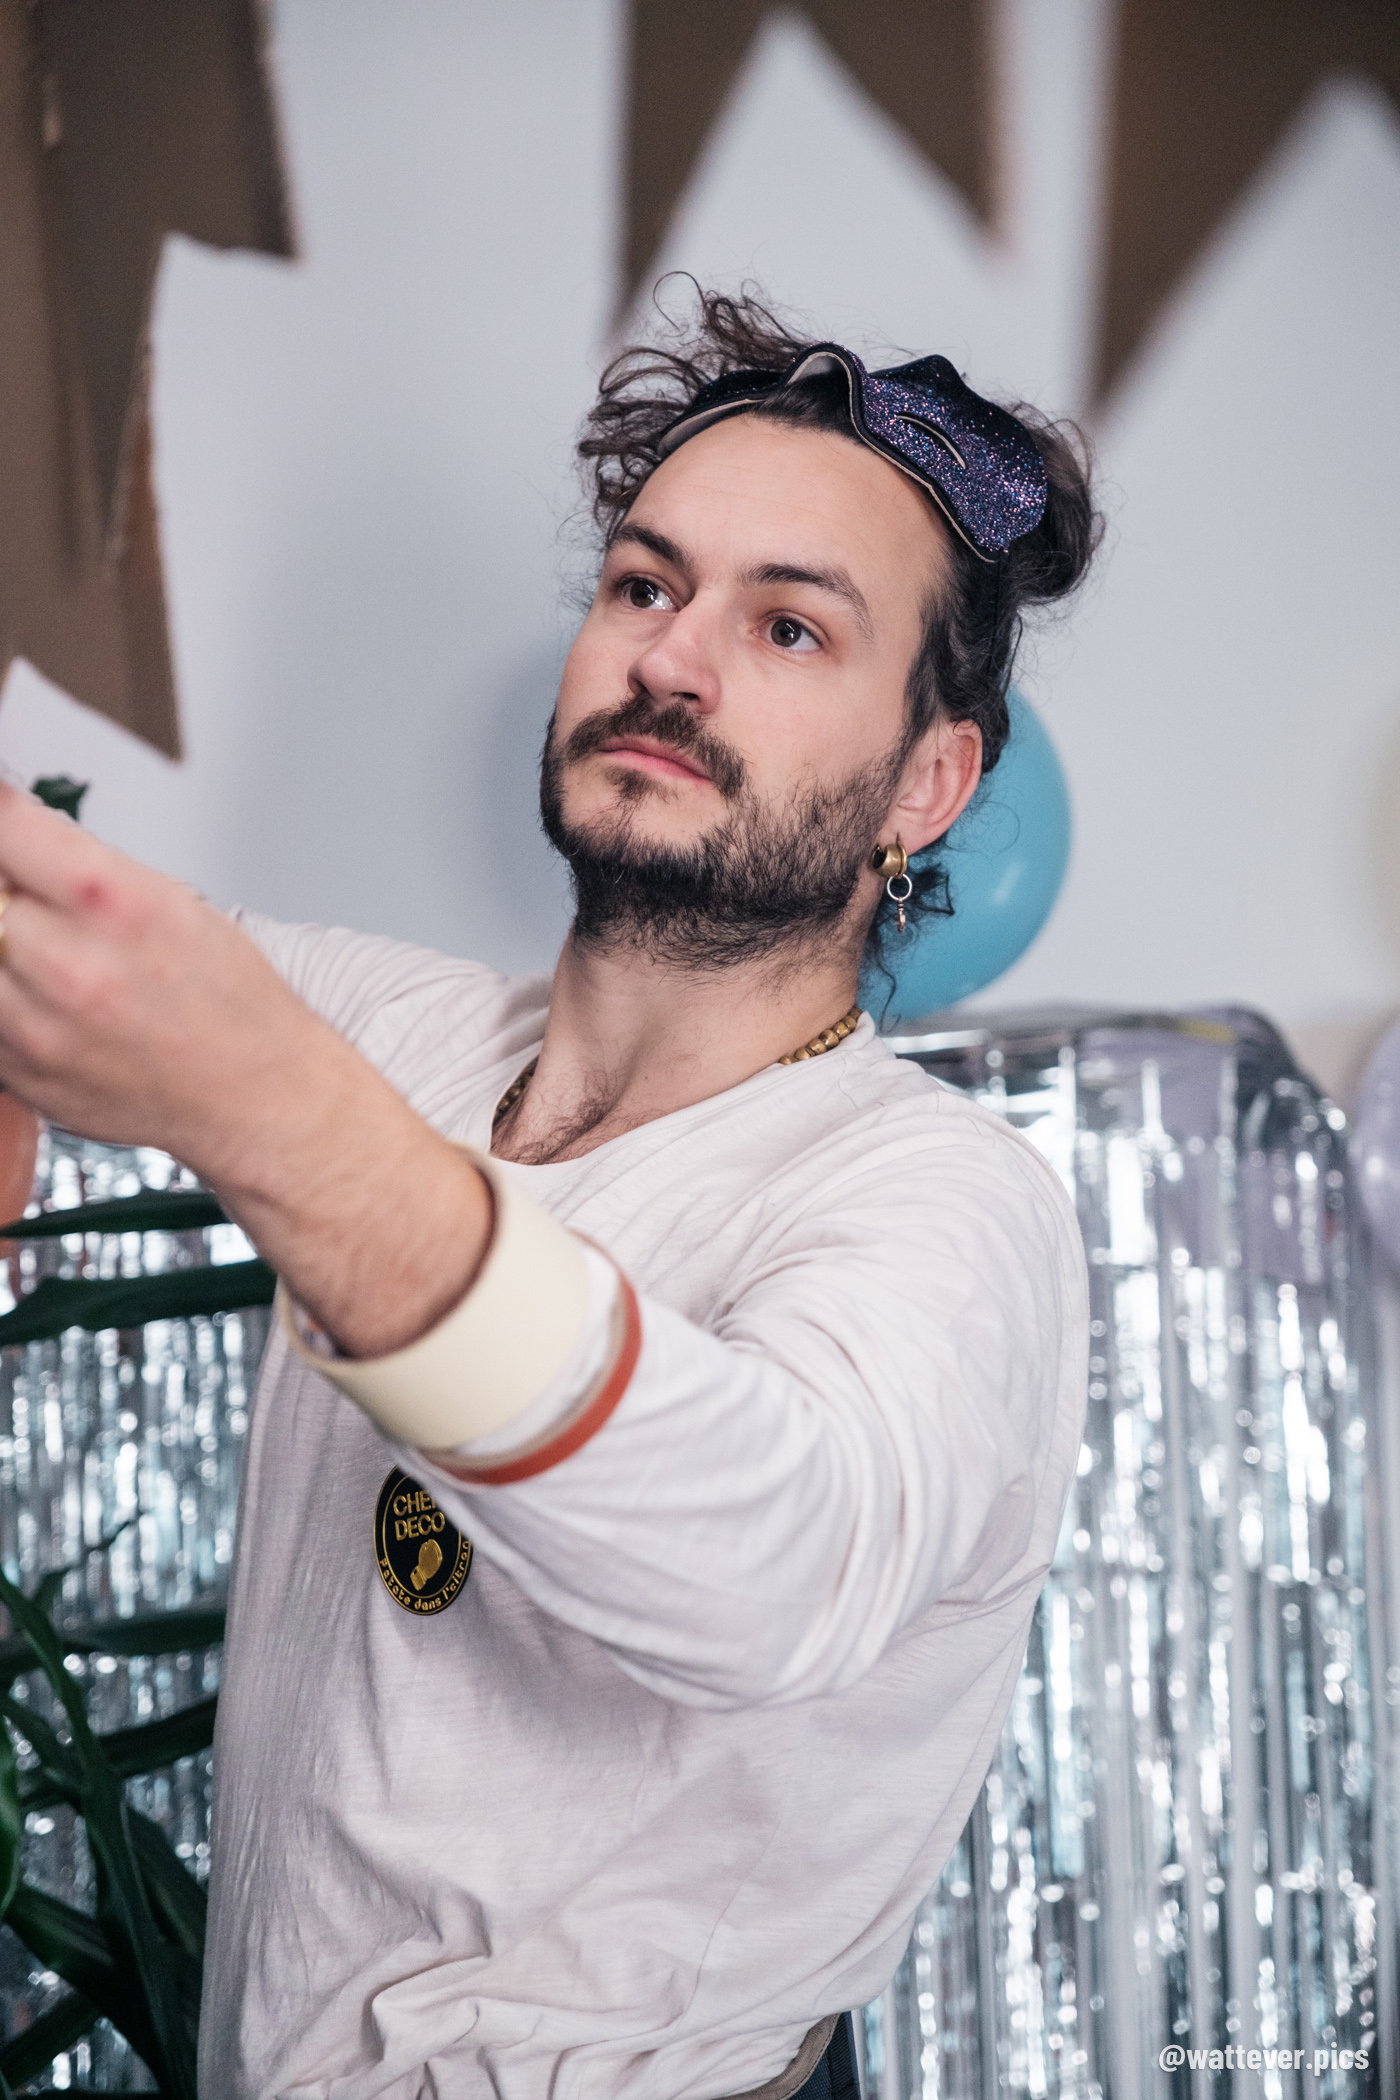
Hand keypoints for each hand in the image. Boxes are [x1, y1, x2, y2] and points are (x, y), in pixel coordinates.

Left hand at [0, 784, 490, 1356]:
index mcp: (117, 903)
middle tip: (17, 883)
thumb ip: (66, 864)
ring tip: (35, 938)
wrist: (274, 1113)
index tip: (2, 823)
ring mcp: (38, 1029)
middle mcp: (69, 964)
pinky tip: (34, 988)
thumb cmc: (237, 999)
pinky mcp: (23, 1074)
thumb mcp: (170, 904)